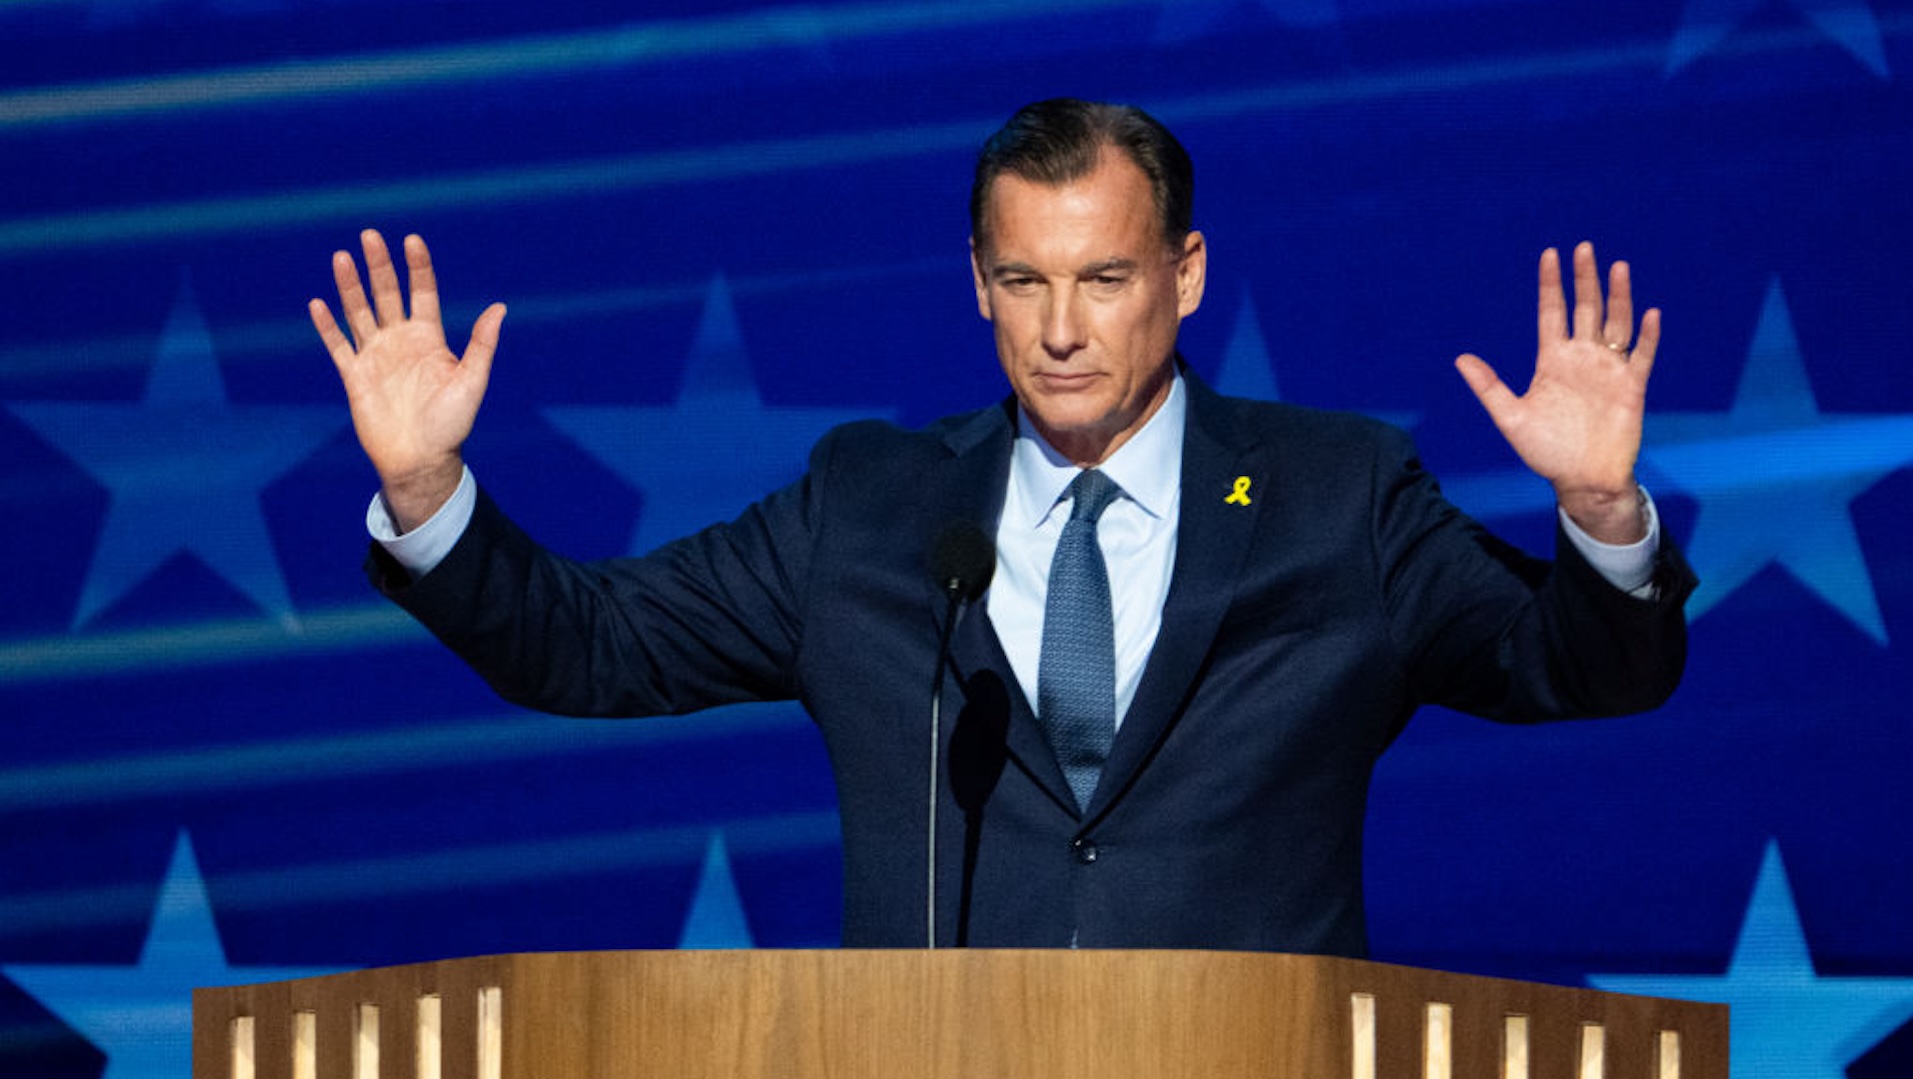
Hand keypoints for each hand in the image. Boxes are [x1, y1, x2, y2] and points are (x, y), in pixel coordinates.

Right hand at [310, 230, 505, 530]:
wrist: (421, 459)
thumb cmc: (451, 424)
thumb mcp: (472, 380)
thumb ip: (482, 344)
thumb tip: (501, 306)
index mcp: (429, 339)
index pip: (422, 293)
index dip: (417, 267)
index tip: (412, 241)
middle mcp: (401, 341)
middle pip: (387, 294)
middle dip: (379, 266)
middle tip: (370, 234)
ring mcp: (376, 356)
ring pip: (359, 312)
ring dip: (350, 286)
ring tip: (341, 257)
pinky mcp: (355, 376)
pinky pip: (338, 345)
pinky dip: (327, 326)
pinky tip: (318, 303)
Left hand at [1455, 241, 1659, 543]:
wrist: (1582, 479)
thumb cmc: (1546, 451)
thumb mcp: (1510, 417)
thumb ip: (1489, 387)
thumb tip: (1460, 359)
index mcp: (1552, 361)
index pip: (1552, 312)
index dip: (1551, 285)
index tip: (1550, 255)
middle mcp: (1582, 358)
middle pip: (1585, 309)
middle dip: (1585, 279)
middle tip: (1584, 248)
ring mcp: (1608, 370)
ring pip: (1616, 323)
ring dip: (1619, 296)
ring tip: (1618, 267)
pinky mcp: (1631, 386)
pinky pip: (1641, 355)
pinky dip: (1647, 335)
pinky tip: (1649, 312)